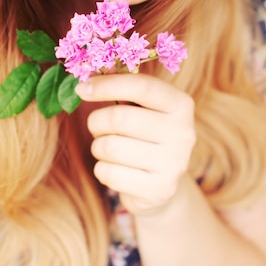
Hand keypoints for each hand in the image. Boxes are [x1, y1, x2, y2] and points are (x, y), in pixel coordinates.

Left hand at [75, 73, 196, 215]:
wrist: (161, 184)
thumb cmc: (144, 135)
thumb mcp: (142, 108)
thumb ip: (121, 89)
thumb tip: (88, 76)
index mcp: (181, 105)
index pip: (142, 87)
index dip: (108, 85)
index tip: (82, 88)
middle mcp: (183, 133)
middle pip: (119, 118)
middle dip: (97, 121)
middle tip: (96, 125)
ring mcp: (174, 164)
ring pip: (110, 147)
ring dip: (98, 147)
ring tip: (108, 148)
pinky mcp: (159, 190)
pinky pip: (110, 174)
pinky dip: (102, 169)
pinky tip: (115, 169)